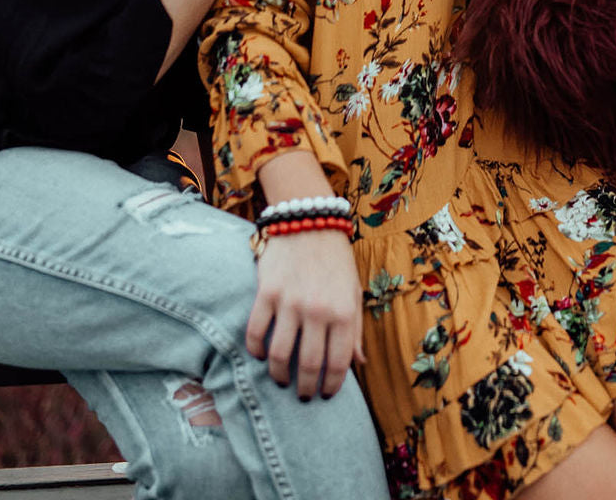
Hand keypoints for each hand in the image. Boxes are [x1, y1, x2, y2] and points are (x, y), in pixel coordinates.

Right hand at [247, 229, 363, 398]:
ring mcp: (290, 302)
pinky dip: (256, 350)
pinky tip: (261, 355)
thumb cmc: (336, 260)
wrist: (310, 220)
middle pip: (308, 365)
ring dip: (279, 375)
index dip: (331, 386)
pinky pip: (256, 332)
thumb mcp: (353, 292)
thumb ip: (355, 329)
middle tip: (302, 395)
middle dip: (305, 388)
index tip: (325, 395)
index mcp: (343, 312)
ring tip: (281, 380)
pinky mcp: (267, 292)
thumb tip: (358, 364)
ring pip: (280, 355)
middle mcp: (317, 310)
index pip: (338, 364)